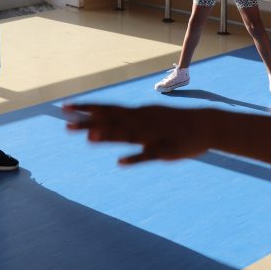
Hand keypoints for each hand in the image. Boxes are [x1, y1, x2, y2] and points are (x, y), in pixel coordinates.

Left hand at [64, 104, 209, 164]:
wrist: (206, 125)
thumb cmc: (174, 122)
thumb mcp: (148, 117)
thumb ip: (127, 121)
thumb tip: (105, 124)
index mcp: (137, 112)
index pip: (107, 108)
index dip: (85, 107)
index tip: (64, 106)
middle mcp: (141, 120)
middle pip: (112, 120)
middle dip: (89, 122)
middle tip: (66, 124)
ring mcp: (152, 134)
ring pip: (127, 135)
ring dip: (109, 136)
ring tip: (90, 138)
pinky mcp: (164, 149)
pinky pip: (147, 155)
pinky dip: (134, 158)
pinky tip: (121, 162)